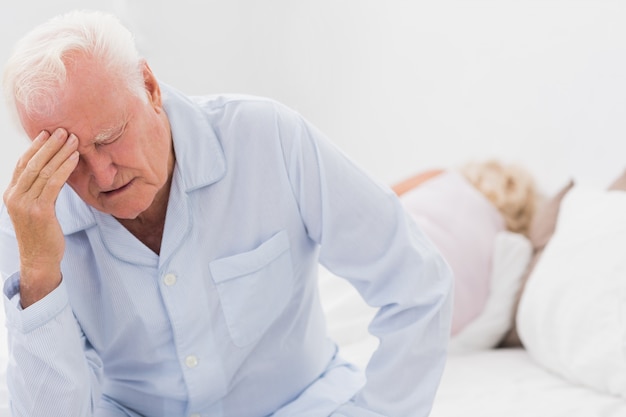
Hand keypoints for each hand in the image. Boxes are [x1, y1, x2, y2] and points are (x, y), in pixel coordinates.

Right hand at [3, 128, 78, 307]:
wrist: (39, 260)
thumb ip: (39, 191)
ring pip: (43, 170)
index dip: (35, 147)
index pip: (22, 164)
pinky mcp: (39, 211)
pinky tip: (75, 158)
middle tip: (64, 130)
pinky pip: (54, 183)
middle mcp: (13, 196)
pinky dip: (65, 167)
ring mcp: (24, 203)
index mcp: (10, 194)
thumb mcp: (36, 209)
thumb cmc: (41, 234)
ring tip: (73, 139)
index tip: (47, 133)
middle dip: (49, 144)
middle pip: (32, 163)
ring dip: (60, 152)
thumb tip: (52, 170)